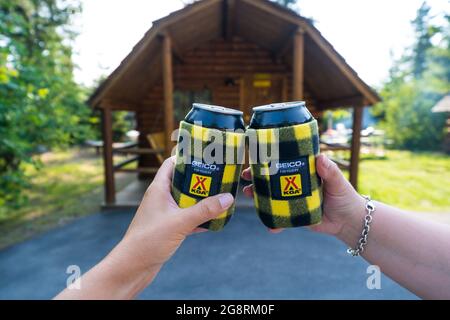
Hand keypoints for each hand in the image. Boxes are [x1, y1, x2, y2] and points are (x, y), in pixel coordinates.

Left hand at [120, 156, 233, 270]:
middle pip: (183, 181)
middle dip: (201, 180)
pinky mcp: (168, 227)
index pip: (172, 164)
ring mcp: (164, 213)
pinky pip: (187, 217)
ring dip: (201, 200)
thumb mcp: (180, 222)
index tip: (206, 156)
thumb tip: (227, 198)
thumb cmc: (149, 241)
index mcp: (158, 189)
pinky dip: (199, 218)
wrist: (133, 267)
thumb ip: (205, 210)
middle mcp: (160, 198)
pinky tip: (214, 220)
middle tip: (220, 177)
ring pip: (186, 200)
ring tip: (220, 197)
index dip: (187, 157)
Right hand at [242, 154, 364, 236]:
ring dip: (258, 196)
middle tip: (245, 178)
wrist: (349, 221)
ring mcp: (292, 200)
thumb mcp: (338, 181)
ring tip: (247, 194)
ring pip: (271, 197)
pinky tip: (268, 226)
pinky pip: (280, 218)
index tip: (255, 158)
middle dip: (256, 178)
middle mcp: (295, 184)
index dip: (268, 161)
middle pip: (271, 180)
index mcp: (303, 172)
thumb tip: (320, 158)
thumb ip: (330, 171)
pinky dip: (273, 222)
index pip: (282, 163)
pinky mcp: (294, 216)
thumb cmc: (345, 196)